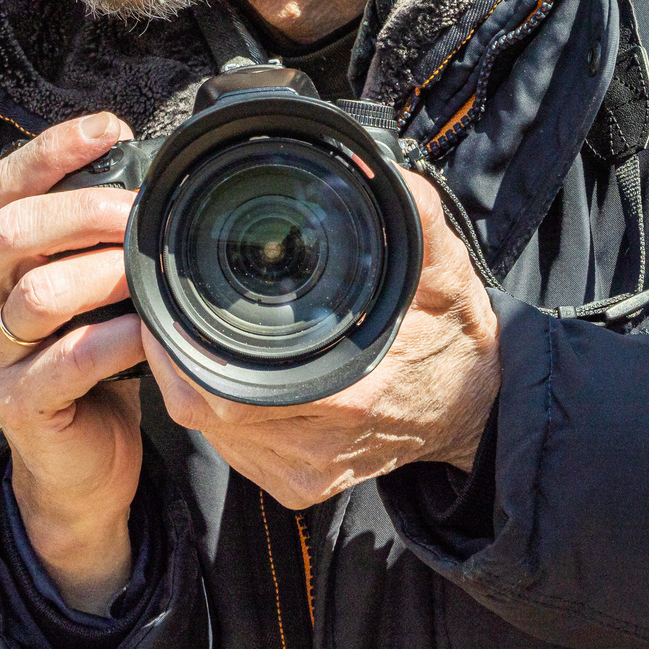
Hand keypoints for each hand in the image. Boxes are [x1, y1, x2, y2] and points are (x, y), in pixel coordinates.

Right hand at [0, 112, 150, 612]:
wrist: (81, 465)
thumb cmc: (88, 363)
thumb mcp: (81, 292)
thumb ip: (87, 243)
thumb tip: (147, 176)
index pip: (1, 188)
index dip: (51, 151)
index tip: (109, 128)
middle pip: (12, 231)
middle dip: (83, 210)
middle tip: (142, 212)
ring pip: (39, 295)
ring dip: (104, 273)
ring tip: (150, 269)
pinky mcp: (16, 406)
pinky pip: (67, 362)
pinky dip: (115, 340)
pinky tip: (149, 331)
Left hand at [145, 168, 500, 509]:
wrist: (481, 409)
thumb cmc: (454, 337)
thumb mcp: (443, 267)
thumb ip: (411, 214)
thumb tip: (374, 163)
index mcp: (347, 396)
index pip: (221, 386)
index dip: (179, 343)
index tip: (167, 300)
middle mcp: (317, 445)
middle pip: (200, 407)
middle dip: (175, 353)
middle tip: (171, 305)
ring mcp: (304, 472)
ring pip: (208, 430)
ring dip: (193, 379)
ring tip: (197, 330)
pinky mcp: (297, 485)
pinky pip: (231, 448)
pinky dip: (218, 407)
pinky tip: (230, 371)